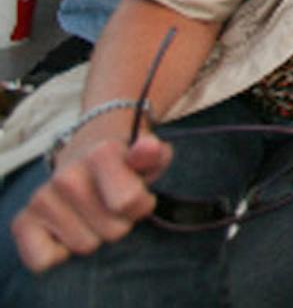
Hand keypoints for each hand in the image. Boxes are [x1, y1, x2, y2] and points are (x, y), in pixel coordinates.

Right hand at [9, 130, 172, 272]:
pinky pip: (42, 261)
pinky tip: (67, 231)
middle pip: (113, 230)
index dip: (142, 205)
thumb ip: (152, 155)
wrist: (86, 157)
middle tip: (113, 205)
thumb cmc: (124, 166)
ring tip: (92, 213)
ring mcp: (42, 198)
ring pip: (85, 246)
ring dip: (94, 235)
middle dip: (121, 222)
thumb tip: (148, 148)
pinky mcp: (23, 221)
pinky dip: (58, 255)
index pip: (128, 201)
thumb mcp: (149, 157)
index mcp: (100, 154)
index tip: (140, 193)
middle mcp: (67, 176)